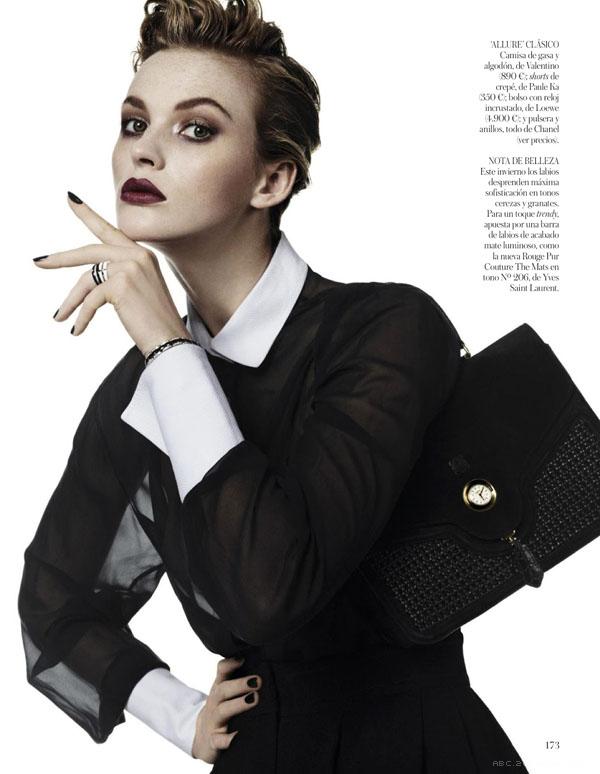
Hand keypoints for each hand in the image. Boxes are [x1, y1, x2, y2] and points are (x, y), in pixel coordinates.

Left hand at [33, 192, 192, 357]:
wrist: (170, 341)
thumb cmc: (155, 322)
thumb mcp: (138, 292)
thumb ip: (119, 276)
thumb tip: (87, 280)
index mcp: (143, 254)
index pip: (110, 231)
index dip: (88, 215)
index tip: (70, 199)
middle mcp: (138, 255)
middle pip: (89, 252)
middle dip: (61, 259)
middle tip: (39, 262)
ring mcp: (130, 267)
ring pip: (87, 280)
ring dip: (71, 301)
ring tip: (60, 317)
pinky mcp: (121, 284)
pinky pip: (90, 300)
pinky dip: (81, 316)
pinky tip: (77, 330)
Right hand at [192, 656, 261, 763]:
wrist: (202, 739)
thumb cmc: (221, 710)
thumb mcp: (226, 693)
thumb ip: (238, 677)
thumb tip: (258, 659)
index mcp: (219, 689)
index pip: (222, 671)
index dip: (230, 663)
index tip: (242, 659)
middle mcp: (215, 702)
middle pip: (223, 690)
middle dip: (239, 684)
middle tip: (258, 681)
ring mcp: (213, 721)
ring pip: (223, 711)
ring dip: (238, 704)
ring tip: (254, 699)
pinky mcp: (214, 741)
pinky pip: (219, 740)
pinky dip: (228, 739)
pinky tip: (237, 737)